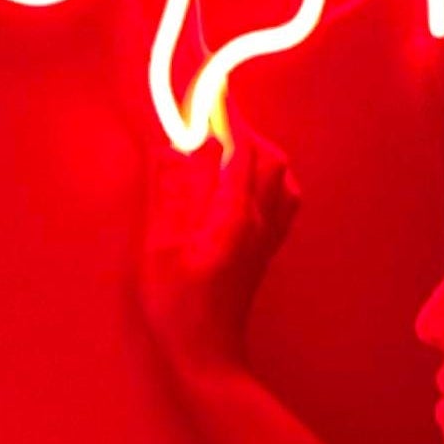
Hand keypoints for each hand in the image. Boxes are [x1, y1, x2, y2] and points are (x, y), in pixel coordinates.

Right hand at [138, 129, 300, 377]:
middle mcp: (262, 221)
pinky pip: (283, 201)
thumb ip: (169, 191)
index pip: (241, 147)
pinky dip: (268, 180)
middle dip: (242, 131)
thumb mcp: (160, 247)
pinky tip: (240, 187)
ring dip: (258, 155)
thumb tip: (177, 145)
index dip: (227, 113)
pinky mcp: (267, 251)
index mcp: (236, 215)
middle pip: (270, 157)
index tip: (211, 88)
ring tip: (223, 155)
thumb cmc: (177, 305)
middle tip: (208, 126)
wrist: (208, 355)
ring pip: (282, 178)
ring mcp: (270, 238)